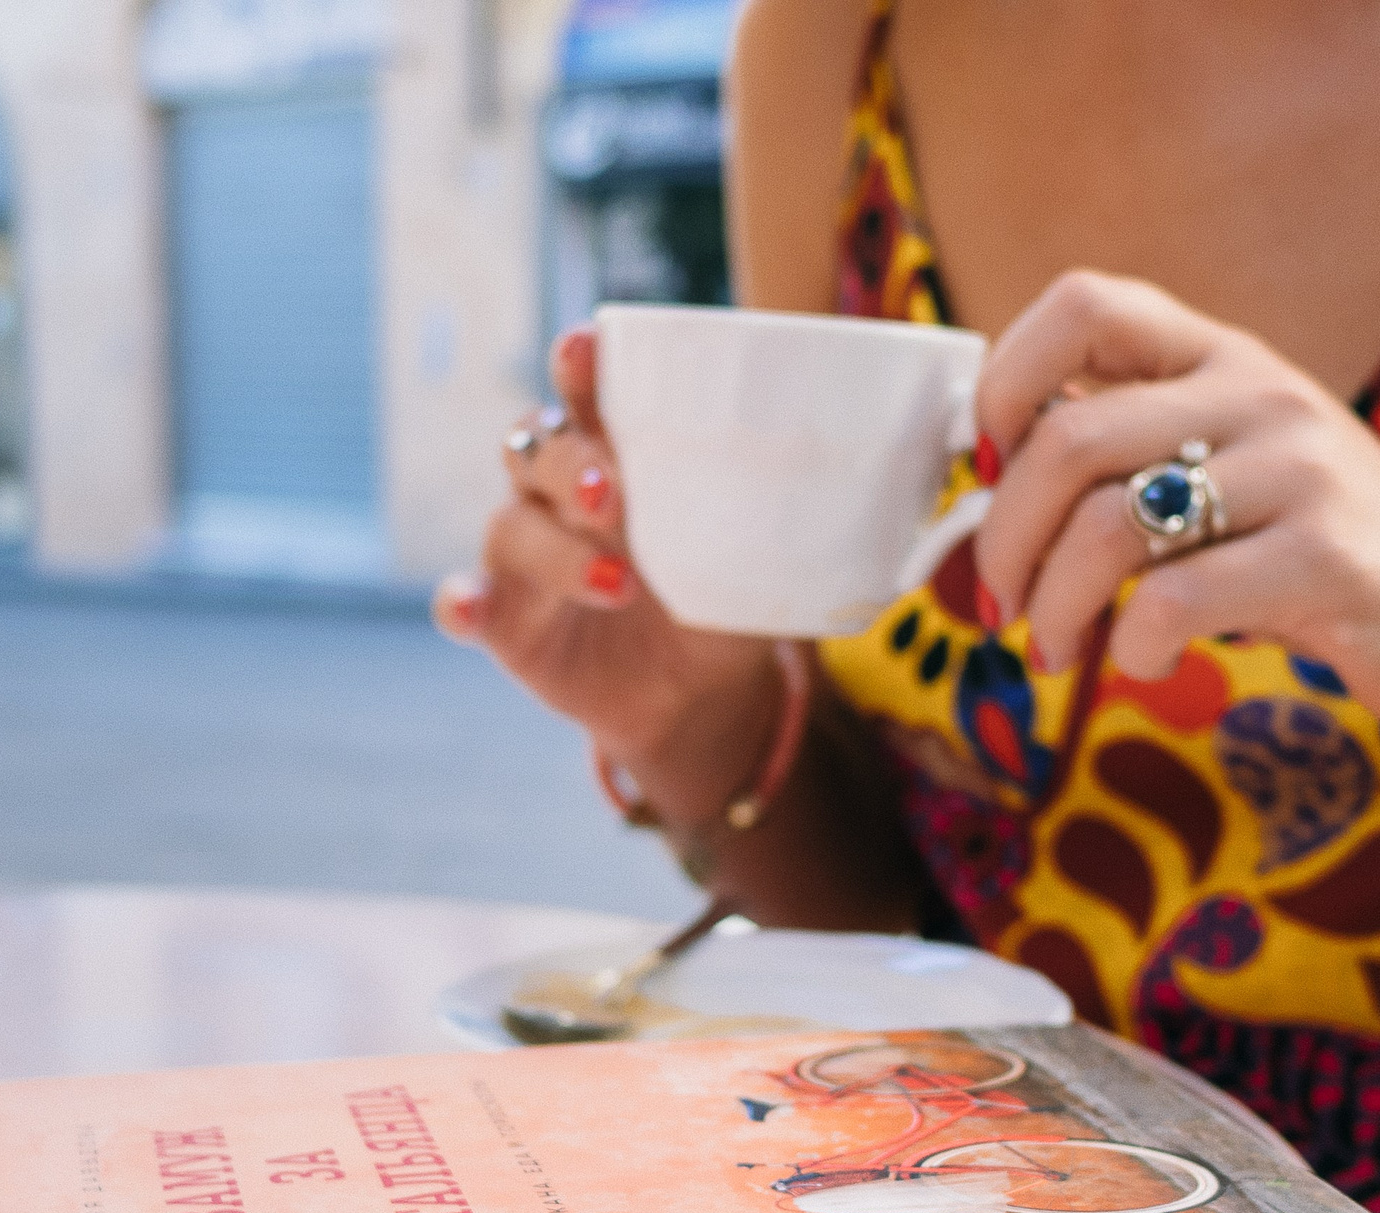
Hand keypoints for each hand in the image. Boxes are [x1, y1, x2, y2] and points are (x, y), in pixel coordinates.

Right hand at [435, 326, 777, 811]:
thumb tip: (918, 472)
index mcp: (623, 450)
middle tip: (616, 494)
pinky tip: (472, 609)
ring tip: (621, 585)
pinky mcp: (508, 618)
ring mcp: (528, 554)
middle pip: (539, 447)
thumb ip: (803, 510)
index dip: (581, 363)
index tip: (588, 349)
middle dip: (572, 461)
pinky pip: (465, 602)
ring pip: (511, 526)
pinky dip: (462, 602)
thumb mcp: (772, 554)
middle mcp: (563, 490)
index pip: (589, 388)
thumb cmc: (730, 596)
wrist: (703, 696)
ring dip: (556, 552)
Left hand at [969, 271, 1379, 790]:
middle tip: (1003, 604)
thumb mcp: (1242, 474)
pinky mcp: (1330, 561)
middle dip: (1003, 538)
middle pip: (1068, 438)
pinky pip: (1175, 599)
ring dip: (1056, 605)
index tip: (987, 467)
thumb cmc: (1333, 559)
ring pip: (1109, 526)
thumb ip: (1144, 456)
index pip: (1084, 304)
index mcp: (1229, 358)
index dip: (1005, 379)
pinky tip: (1145, 665)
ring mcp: (1303, 473)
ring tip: (1058, 651)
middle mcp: (1264, 394)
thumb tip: (994, 483)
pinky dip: (1132, 648)